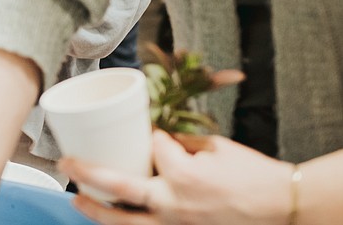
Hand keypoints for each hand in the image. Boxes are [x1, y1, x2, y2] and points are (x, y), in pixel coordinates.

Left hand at [63, 130, 292, 224]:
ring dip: (96, 210)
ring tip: (75, 198)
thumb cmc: (252, 174)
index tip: (156, 132)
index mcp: (183, 174)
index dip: (151, 138)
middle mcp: (174, 202)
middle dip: (88, 172)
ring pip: (126, 222)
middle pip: (119, 186)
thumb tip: (150, 136)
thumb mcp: (214, 147)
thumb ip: (179, 142)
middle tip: (65, 162)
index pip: (151, 147)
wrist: (282, 208)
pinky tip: (110, 221)